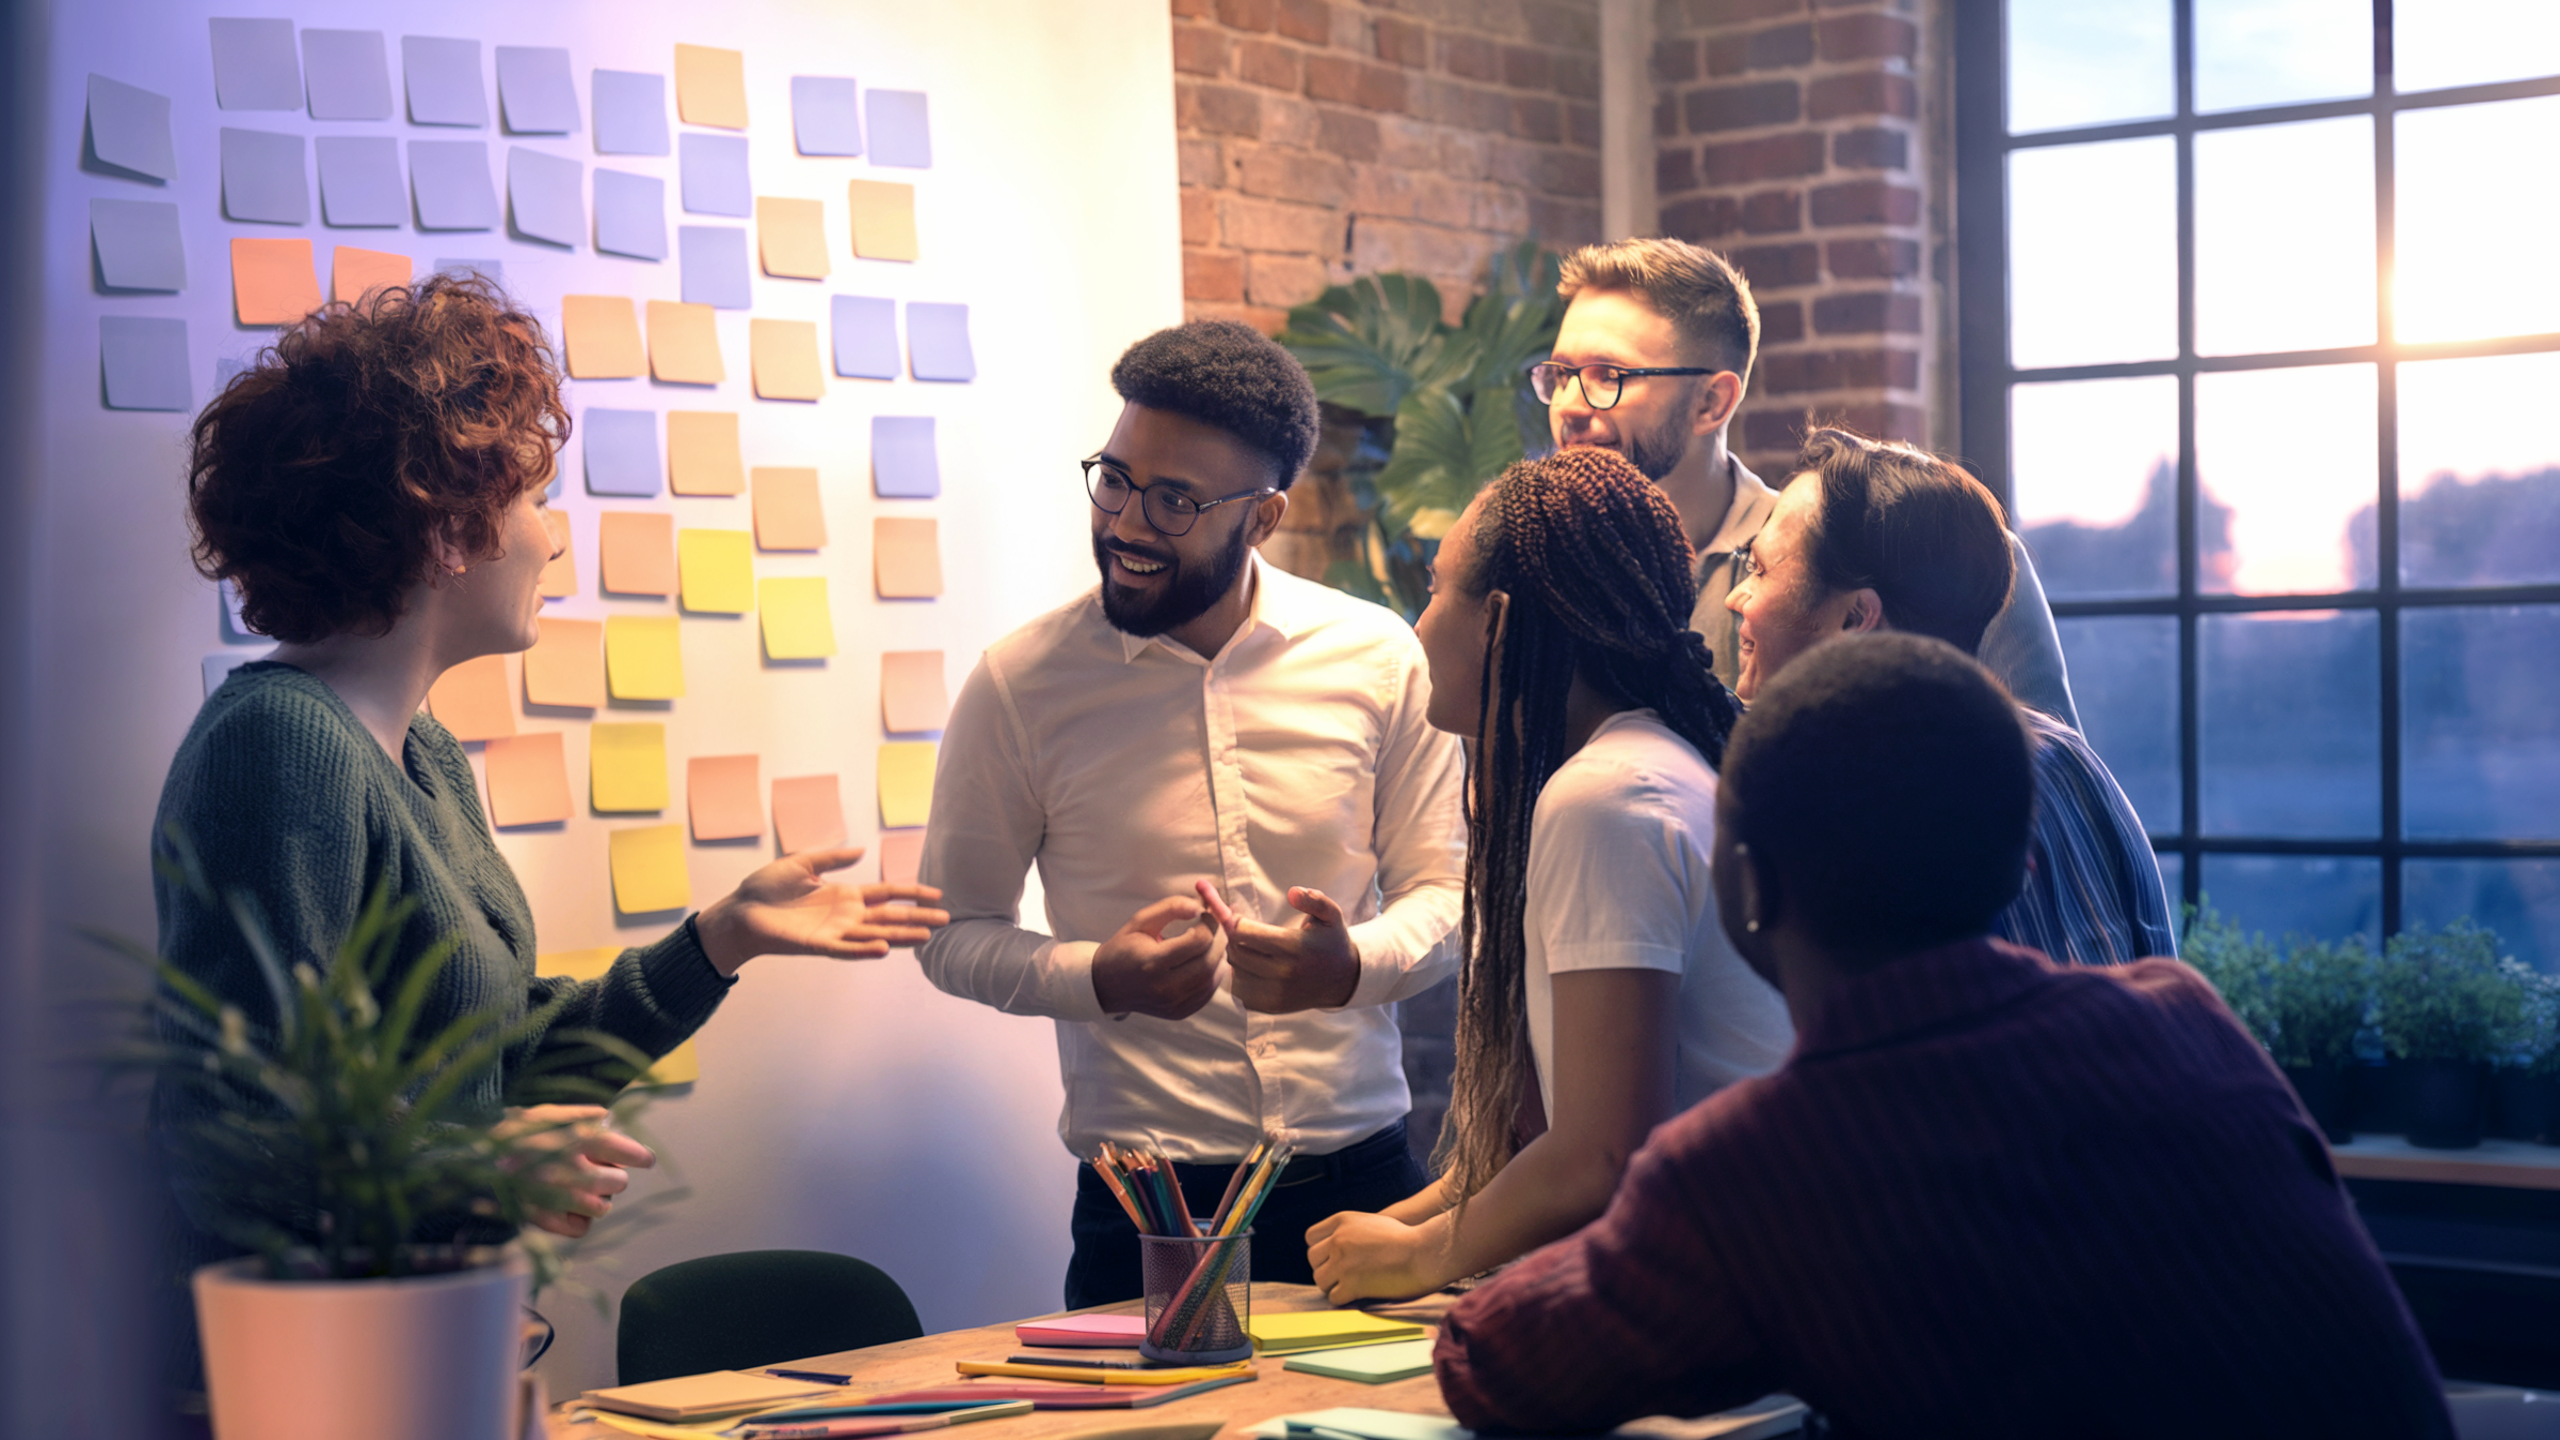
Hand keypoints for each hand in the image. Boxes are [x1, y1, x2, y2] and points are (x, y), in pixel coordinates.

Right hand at [495, 1104, 654, 1238]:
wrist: (474, 1156)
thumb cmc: (515, 1131)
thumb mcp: (550, 1112)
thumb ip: (584, 1114)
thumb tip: (610, 1117)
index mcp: (579, 1138)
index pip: (628, 1152)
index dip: (641, 1157)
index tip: (647, 1160)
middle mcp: (571, 1168)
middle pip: (619, 1183)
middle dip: (615, 1177)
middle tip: (602, 1172)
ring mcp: (557, 1196)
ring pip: (602, 1208)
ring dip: (599, 1200)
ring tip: (584, 1190)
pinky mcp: (543, 1218)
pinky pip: (580, 1228)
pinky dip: (580, 1220)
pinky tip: (570, 1208)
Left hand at [695, 847, 950, 975]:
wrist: (739, 911)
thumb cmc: (766, 889)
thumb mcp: (802, 862)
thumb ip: (832, 857)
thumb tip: (862, 849)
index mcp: (845, 895)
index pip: (887, 893)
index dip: (912, 893)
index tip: (937, 895)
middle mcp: (846, 916)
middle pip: (890, 916)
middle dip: (918, 918)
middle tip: (947, 920)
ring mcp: (835, 932)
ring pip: (876, 934)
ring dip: (901, 936)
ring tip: (927, 937)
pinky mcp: (818, 945)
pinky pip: (846, 949)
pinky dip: (865, 950)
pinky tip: (884, 948)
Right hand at [1090, 896, 1220, 1019]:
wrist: (1106, 985)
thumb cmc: (1123, 949)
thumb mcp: (1140, 921)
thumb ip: (1170, 908)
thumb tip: (1200, 907)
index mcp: (1152, 962)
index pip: (1198, 941)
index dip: (1210, 923)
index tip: (1206, 914)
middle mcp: (1164, 988)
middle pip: (1210, 960)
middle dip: (1219, 939)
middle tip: (1215, 926)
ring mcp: (1174, 1004)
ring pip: (1213, 977)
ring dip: (1220, 956)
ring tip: (1211, 942)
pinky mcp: (1180, 1012)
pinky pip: (1209, 992)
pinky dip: (1214, 974)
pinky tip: (1206, 960)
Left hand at [1198, 882, 1359, 1013]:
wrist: (1343, 980)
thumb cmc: (1332, 941)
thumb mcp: (1331, 914)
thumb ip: (1313, 899)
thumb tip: (1292, 892)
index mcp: (1293, 946)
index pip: (1242, 932)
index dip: (1236, 922)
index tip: (1241, 918)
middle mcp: (1283, 972)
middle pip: (1235, 952)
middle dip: (1234, 939)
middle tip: (1245, 933)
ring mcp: (1276, 993)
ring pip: (1235, 972)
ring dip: (1237, 960)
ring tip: (1251, 951)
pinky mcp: (1272, 1006)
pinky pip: (1240, 992)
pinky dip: (1241, 980)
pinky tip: (1254, 970)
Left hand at [1307, 1209, 1446, 1304]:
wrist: (1423, 1252)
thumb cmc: (1405, 1238)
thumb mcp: (1372, 1222)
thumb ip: (1350, 1230)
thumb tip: (1333, 1245)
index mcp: (1342, 1220)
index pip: (1311, 1237)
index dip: (1320, 1250)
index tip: (1330, 1258)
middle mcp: (1338, 1239)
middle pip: (1313, 1259)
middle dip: (1325, 1269)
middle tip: (1342, 1275)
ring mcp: (1343, 1262)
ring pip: (1320, 1280)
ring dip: (1333, 1285)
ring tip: (1350, 1285)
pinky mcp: (1351, 1283)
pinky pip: (1333, 1297)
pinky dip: (1343, 1299)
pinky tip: (1357, 1295)